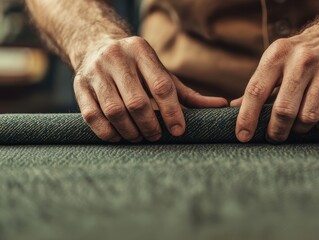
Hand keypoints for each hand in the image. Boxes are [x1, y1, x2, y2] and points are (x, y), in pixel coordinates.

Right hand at [74, 36, 226, 141]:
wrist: (96, 46)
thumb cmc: (138, 67)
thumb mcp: (161, 73)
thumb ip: (188, 93)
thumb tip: (221, 105)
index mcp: (142, 51)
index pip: (161, 86)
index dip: (172, 112)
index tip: (178, 131)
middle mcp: (116, 58)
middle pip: (137, 102)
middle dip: (151, 126)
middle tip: (157, 136)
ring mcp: (95, 72)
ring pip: (114, 111)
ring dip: (131, 132)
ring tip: (140, 137)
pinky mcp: (79, 86)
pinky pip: (93, 117)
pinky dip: (109, 133)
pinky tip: (120, 136)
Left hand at [233, 24, 318, 142]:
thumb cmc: (302, 55)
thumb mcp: (277, 61)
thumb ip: (257, 85)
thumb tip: (233, 108)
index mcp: (278, 54)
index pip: (256, 91)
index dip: (247, 117)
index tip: (243, 136)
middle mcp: (302, 61)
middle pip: (284, 110)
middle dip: (275, 131)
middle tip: (274, 137)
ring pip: (307, 118)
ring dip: (299, 129)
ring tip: (297, 126)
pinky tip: (318, 120)